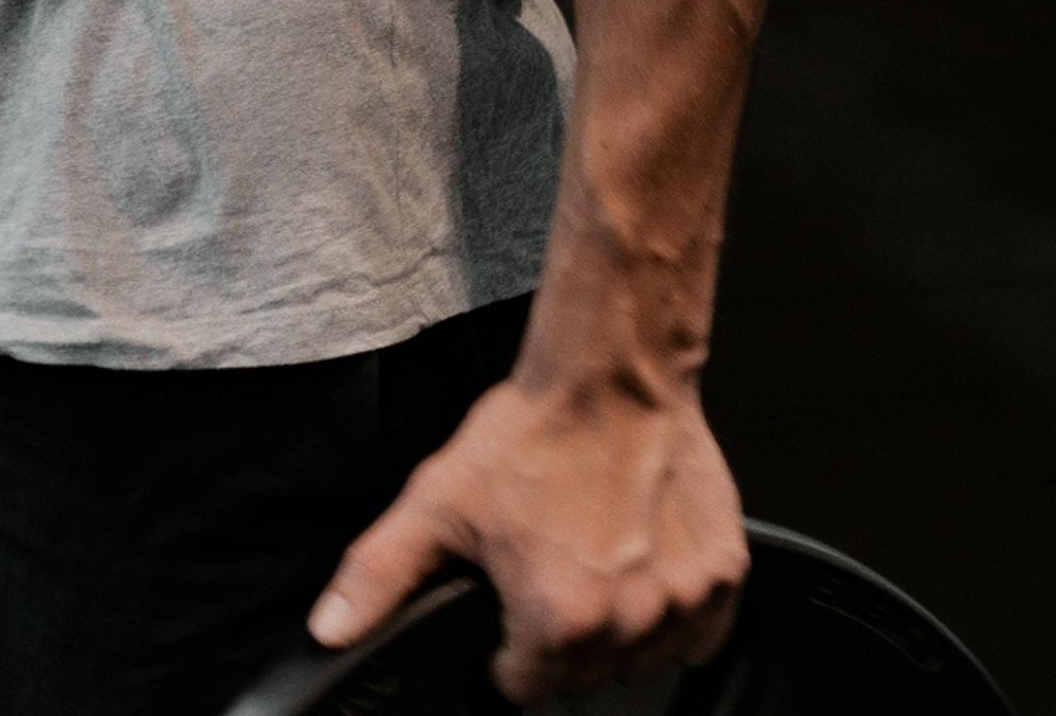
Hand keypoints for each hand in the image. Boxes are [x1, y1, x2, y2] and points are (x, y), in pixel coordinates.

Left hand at [312, 372, 748, 701]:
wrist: (613, 372)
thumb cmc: (535, 432)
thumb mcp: (437, 503)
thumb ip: (377, 577)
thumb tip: (332, 629)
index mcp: (558, 621)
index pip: (525, 690)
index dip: (507, 656)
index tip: (509, 614)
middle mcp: (628, 623)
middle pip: (585, 679)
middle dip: (560, 644)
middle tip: (548, 576)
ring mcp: (683, 602)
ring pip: (643, 661)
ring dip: (618, 635)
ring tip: (594, 567)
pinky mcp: (722, 575)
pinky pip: (699, 635)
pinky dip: (674, 618)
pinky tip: (645, 572)